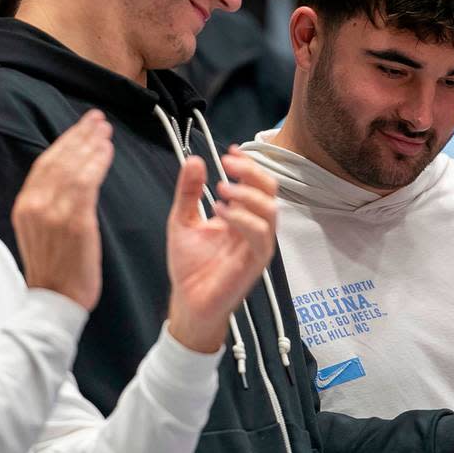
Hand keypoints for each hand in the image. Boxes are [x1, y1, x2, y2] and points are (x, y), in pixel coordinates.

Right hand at [12, 110, 113, 310]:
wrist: (55, 301)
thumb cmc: (54, 268)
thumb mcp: (38, 229)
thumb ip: (47, 202)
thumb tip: (65, 177)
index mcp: (25, 205)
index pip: (45, 163)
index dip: (65, 141)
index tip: (82, 127)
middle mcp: (35, 205)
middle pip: (58, 159)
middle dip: (80, 135)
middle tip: (97, 119)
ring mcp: (53, 213)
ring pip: (73, 167)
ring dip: (91, 144)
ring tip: (105, 130)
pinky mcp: (74, 222)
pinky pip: (87, 183)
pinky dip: (97, 163)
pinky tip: (107, 151)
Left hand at [165, 146, 277, 352]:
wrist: (188, 301)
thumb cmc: (189, 265)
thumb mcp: (183, 220)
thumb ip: (189, 192)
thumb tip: (194, 160)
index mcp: (241, 216)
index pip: (256, 183)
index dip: (248, 164)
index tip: (229, 151)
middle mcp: (254, 228)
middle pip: (270, 191)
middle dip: (252, 172)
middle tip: (227, 164)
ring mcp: (258, 245)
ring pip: (270, 210)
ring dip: (247, 195)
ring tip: (221, 190)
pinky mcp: (256, 262)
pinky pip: (260, 235)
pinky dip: (242, 219)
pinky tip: (220, 213)